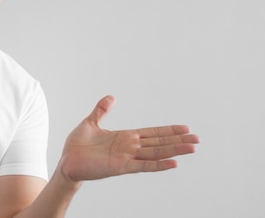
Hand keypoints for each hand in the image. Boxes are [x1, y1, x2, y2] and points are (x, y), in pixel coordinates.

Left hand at [58, 96, 198, 182]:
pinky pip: (142, 166)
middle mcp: (129, 148)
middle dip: (178, 140)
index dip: (168, 130)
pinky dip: (158, 165)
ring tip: (192, 148)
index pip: (151, 133)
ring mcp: (126, 158)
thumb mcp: (91, 122)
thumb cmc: (77, 146)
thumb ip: (102, 110)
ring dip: (174, 151)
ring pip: (155, 153)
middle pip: (158, 143)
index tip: (185, 128)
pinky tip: (173, 163)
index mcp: (124, 137)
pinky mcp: (120, 167)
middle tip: (197, 139)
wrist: (66, 162)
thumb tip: (111, 97)